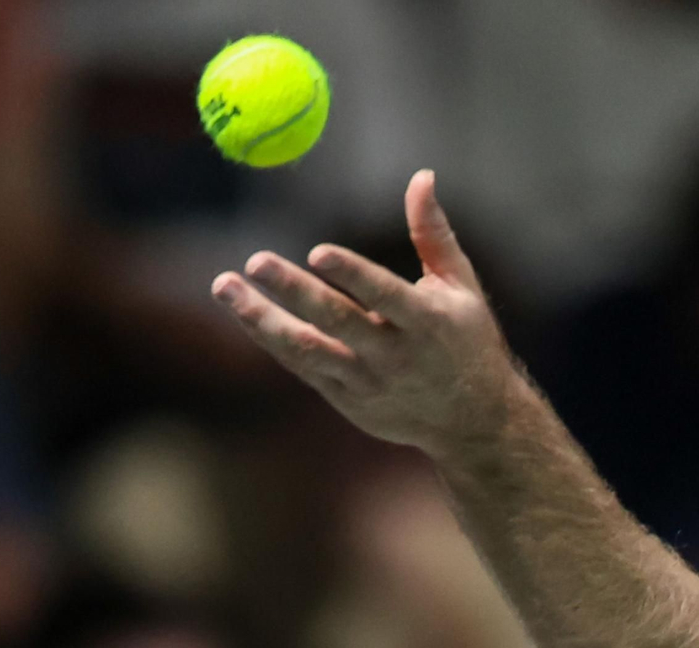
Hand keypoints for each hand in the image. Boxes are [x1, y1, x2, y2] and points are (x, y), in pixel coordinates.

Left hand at [211, 170, 509, 455]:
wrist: (472, 421)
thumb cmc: (468, 341)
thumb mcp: (462, 287)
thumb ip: (433, 234)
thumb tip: (422, 176)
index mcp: (428, 322)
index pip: (386, 296)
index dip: (353, 275)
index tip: (318, 252)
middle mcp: (396, 355)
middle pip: (338, 321)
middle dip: (294, 291)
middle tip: (255, 260)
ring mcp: (368, 381)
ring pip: (308, 349)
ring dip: (263, 319)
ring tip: (225, 287)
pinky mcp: (348, 399)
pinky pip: (303, 366)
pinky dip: (272, 340)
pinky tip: (245, 311)